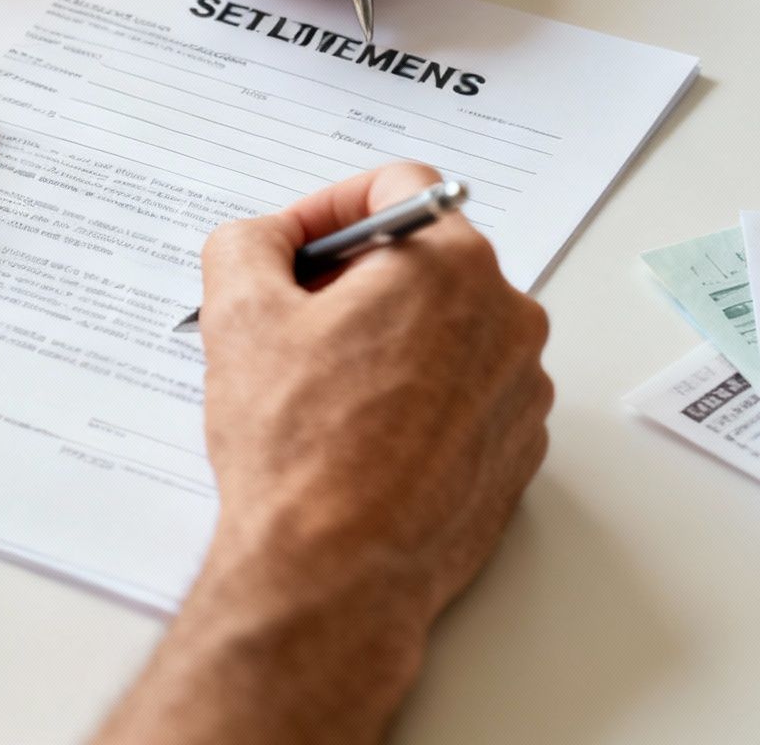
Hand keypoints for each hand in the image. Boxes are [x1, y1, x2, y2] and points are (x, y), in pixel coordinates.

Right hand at [198, 161, 550, 624]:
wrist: (335, 572)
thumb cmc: (299, 449)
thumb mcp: (238, 314)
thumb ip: (248, 243)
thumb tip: (266, 239)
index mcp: (450, 264)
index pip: (397, 188)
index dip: (327, 209)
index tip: (291, 248)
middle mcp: (506, 317)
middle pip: (424, 261)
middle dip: (354, 279)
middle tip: (292, 320)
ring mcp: (521, 389)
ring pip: (445, 330)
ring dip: (385, 340)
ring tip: (320, 389)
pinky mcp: (517, 451)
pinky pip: (465, 394)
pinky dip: (416, 398)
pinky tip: (359, 436)